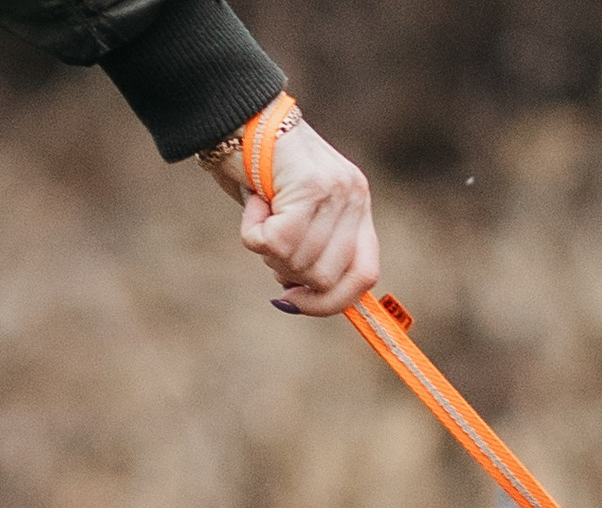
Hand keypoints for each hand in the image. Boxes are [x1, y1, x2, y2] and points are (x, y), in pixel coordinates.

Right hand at [202, 103, 380, 315]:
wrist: (236, 111)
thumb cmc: (256, 167)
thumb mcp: (292, 212)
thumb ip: (308, 248)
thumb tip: (302, 298)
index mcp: (357, 208)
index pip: (364, 276)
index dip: (331, 302)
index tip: (296, 302)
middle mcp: (354, 198)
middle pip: (326, 277)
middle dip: (288, 273)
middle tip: (268, 241)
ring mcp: (336, 192)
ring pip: (299, 263)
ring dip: (267, 250)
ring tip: (260, 212)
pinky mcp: (310, 187)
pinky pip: (276, 243)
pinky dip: (253, 233)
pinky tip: (252, 203)